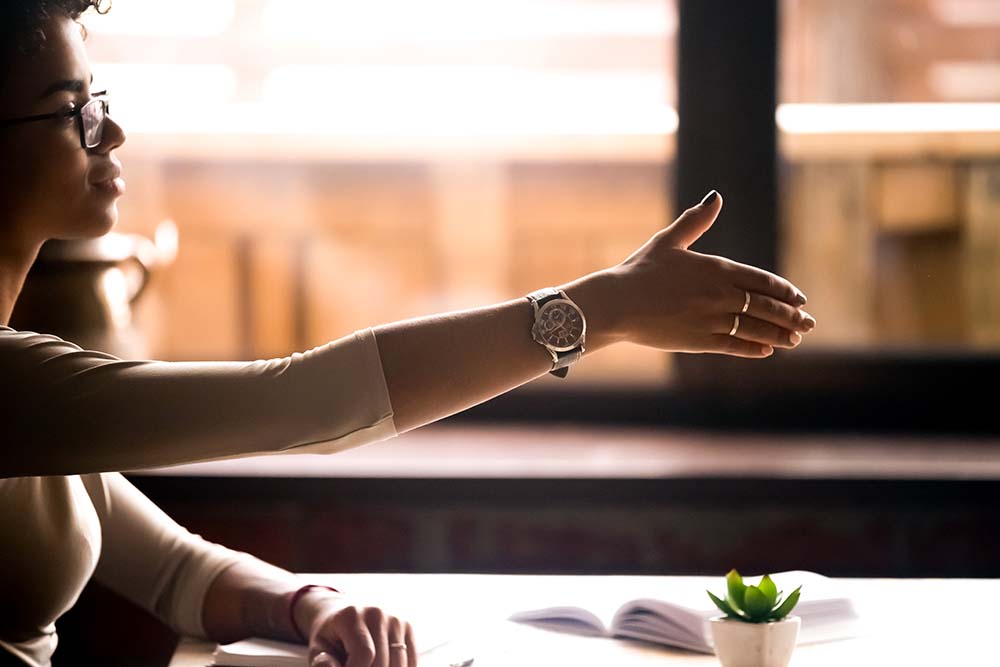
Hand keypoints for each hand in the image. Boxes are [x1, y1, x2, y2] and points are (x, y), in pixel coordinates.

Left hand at [298, 591, 417, 666]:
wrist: (344, 614)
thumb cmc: (331, 636)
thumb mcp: (319, 648)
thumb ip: (324, 662)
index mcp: (352, 616)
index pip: (365, 654)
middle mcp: (377, 613)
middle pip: (382, 663)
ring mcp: (395, 619)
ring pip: (399, 665)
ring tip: (367, 665)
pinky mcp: (407, 627)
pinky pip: (411, 661)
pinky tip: (384, 666)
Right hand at [590, 190, 814, 356]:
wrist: (616, 303)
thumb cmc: (638, 270)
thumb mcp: (668, 241)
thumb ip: (696, 221)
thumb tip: (716, 196)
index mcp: (716, 268)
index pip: (761, 280)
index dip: (783, 291)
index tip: (799, 299)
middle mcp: (720, 295)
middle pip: (766, 306)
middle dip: (791, 316)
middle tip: (808, 323)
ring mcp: (712, 320)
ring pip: (755, 329)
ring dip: (779, 335)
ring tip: (795, 339)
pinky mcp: (700, 341)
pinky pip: (735, 346)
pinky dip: (753, 349)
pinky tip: (766, 351)